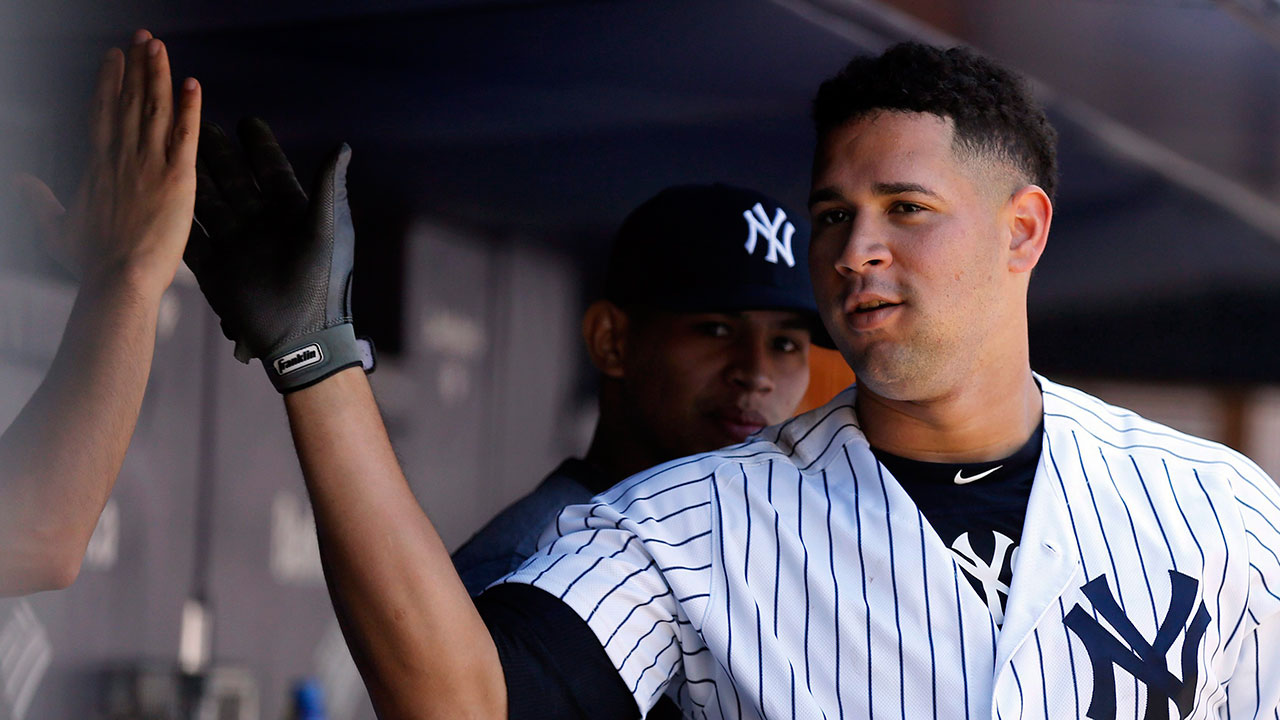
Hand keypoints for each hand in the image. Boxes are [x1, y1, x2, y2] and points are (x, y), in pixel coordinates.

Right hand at [14, 30, 199, 297]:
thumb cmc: (91, 262)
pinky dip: (189, 108)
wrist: (120, 280)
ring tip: (160, 46)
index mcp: (97, 165)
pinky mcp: (177, 178)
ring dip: (158, 75)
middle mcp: (122, 157)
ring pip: (154, 109)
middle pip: (129, 101)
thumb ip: (39, 200)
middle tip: (144, 36)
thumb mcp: (56, 227)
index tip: (114, 57)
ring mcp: (149, 165)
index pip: (103, 112)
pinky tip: (193, 83)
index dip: (109, 82)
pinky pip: (185, 135)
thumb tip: (20, 181)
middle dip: (137, 66)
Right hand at [186, 118, 366, 392]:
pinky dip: (175, 220)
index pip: (272, 170)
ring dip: (191, 179)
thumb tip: (342, 145)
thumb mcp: (328, 231)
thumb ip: (328, 188)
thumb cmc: (323, 284)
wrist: (301, 338)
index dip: (259, 146)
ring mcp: (236, 245)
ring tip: (171, 150)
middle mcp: (261, 224)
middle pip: (234, 180)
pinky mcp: (215, 269)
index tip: (246, 121)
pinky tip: (156, 195)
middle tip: (196, 122)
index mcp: (292, 213)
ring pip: (208, 203)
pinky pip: (191, 239)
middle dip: (216, 154)